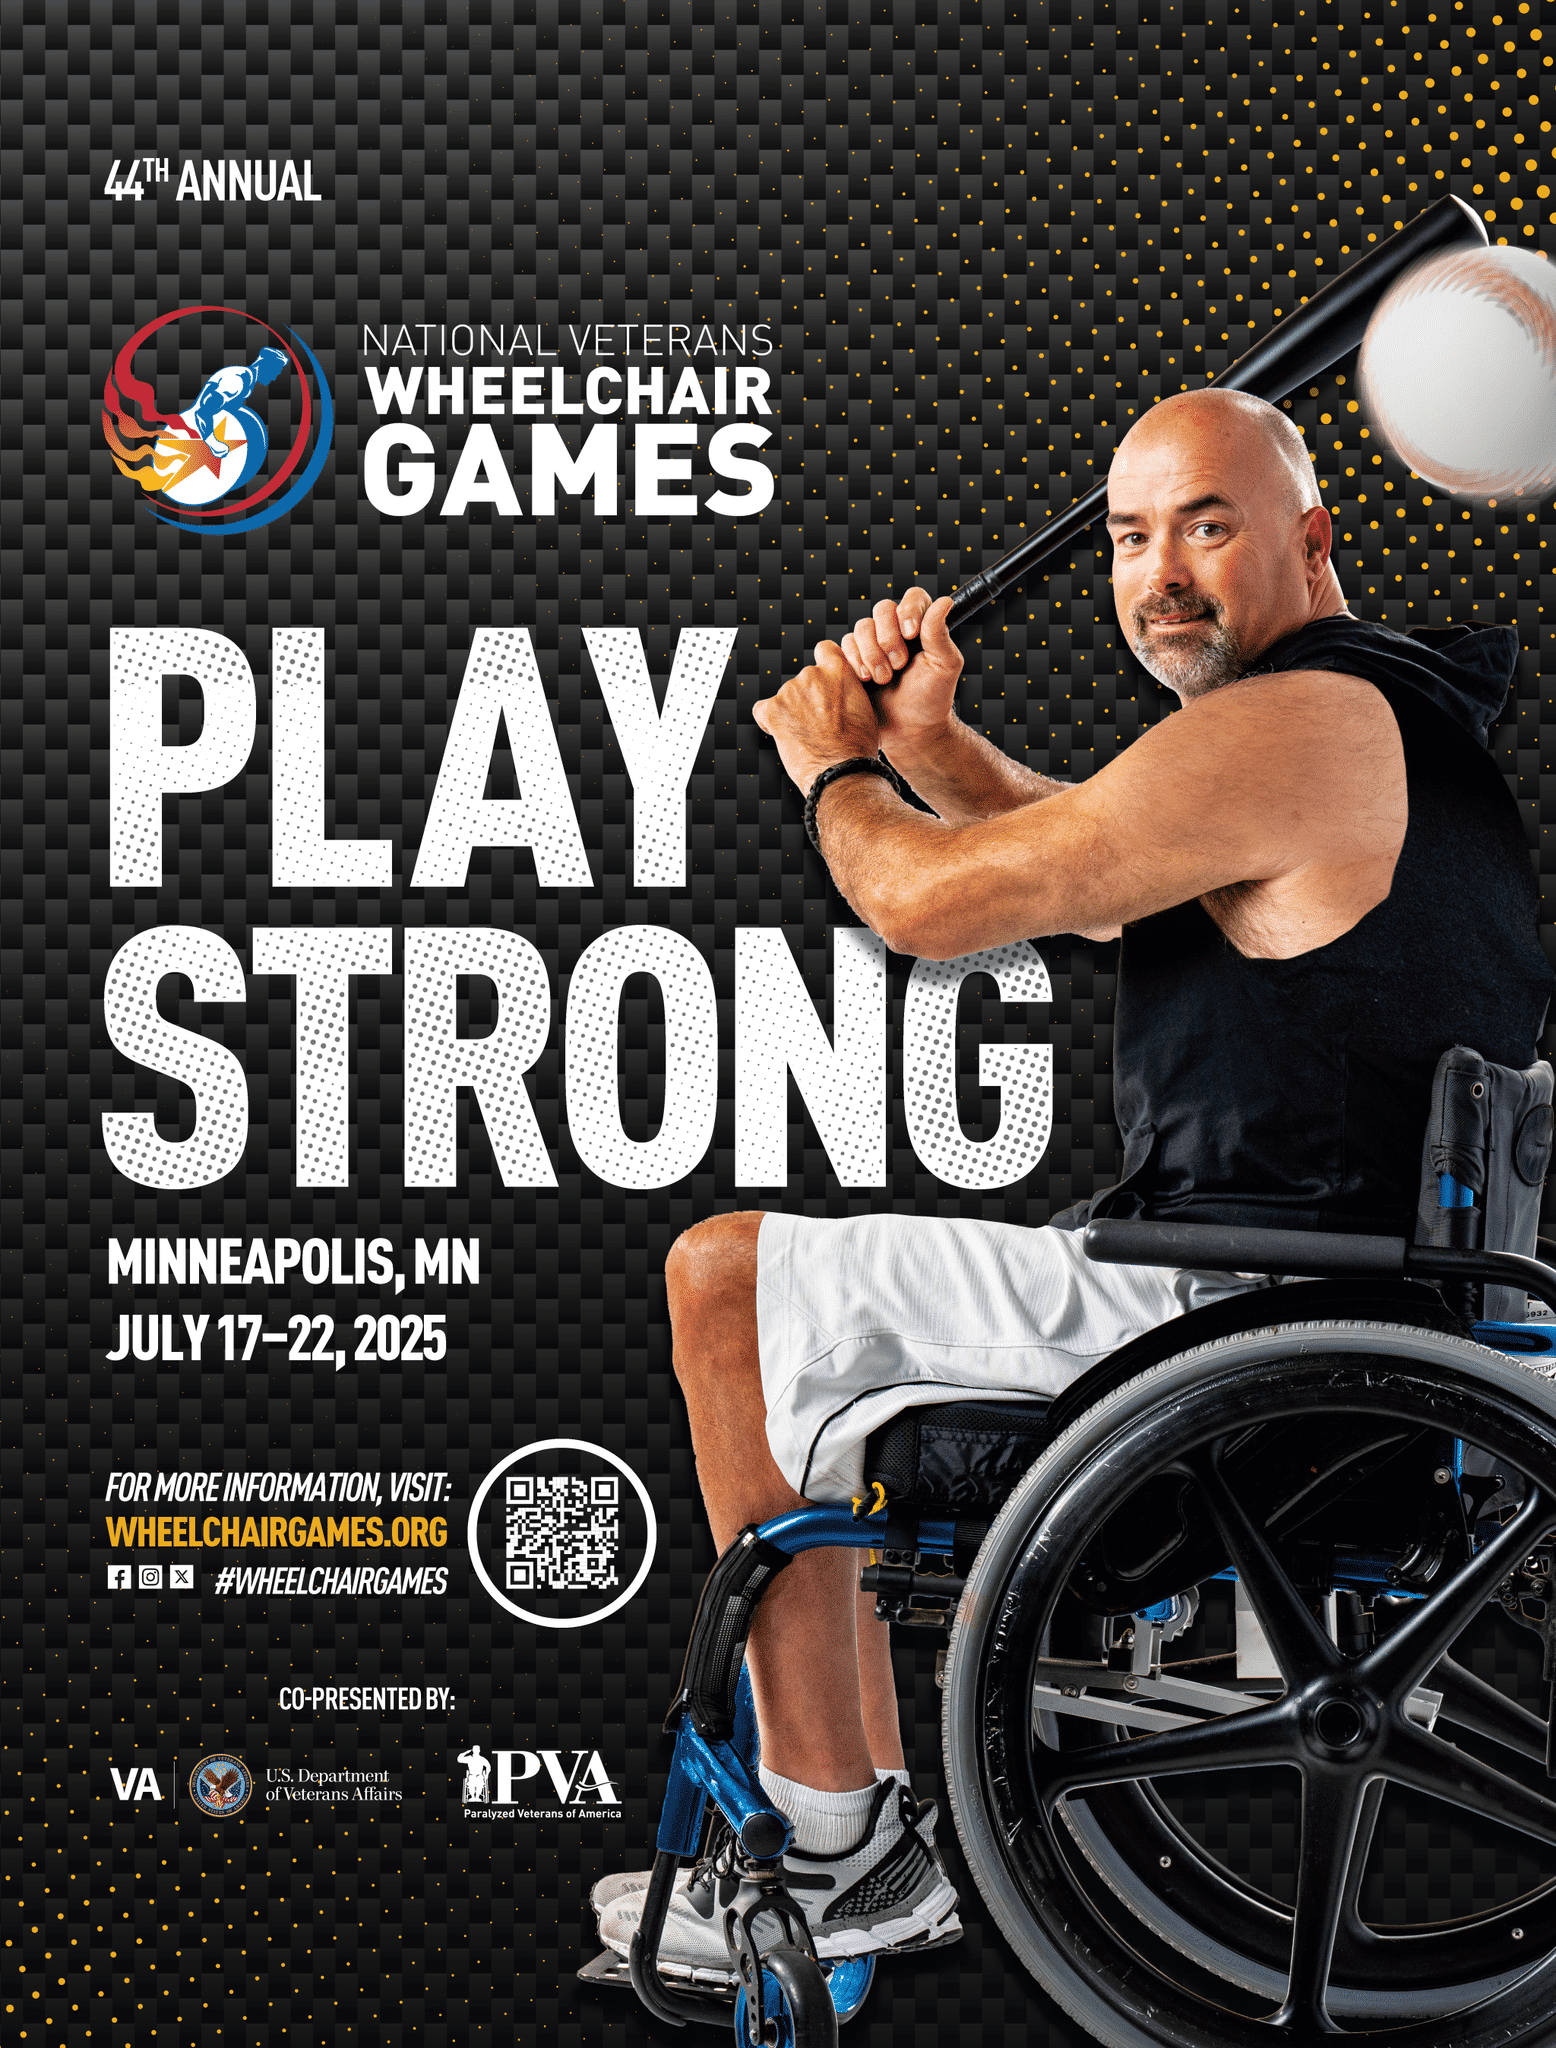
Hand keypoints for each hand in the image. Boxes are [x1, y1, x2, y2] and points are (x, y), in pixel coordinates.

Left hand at [752, 640, 883, 795]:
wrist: (841, 772)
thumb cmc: (857, 747)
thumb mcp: (864, 708)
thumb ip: (846, 690)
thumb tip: (834, 692)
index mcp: (838, 670)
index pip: (824, 649)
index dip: (823, 666)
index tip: (824, 683)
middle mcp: (811, 674)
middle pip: (803, 680)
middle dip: (807, 698)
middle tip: (818, 725)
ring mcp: (790, 691)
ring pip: (785, 698)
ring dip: (791, 713)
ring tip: (807, 738)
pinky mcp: (772, 710)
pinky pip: (763, 711)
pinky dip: (770, 722)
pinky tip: (786, 737)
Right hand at [839, 589, 961, 746]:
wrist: (908, 730)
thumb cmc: (931, 699)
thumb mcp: (944, 666)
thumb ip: (939, 633)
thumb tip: (945, 601)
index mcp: (921, 626)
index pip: (913, 598)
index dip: (908, 610)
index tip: (911, 633)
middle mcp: (896, 629)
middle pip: (882, 609)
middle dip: (888, 638)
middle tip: (899, 665)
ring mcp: (873, 643)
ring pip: (861, 627)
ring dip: (872, 654)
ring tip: (883, 679)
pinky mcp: (854, 659)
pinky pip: (845, 645)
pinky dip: (855, 662)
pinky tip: (866, 680)